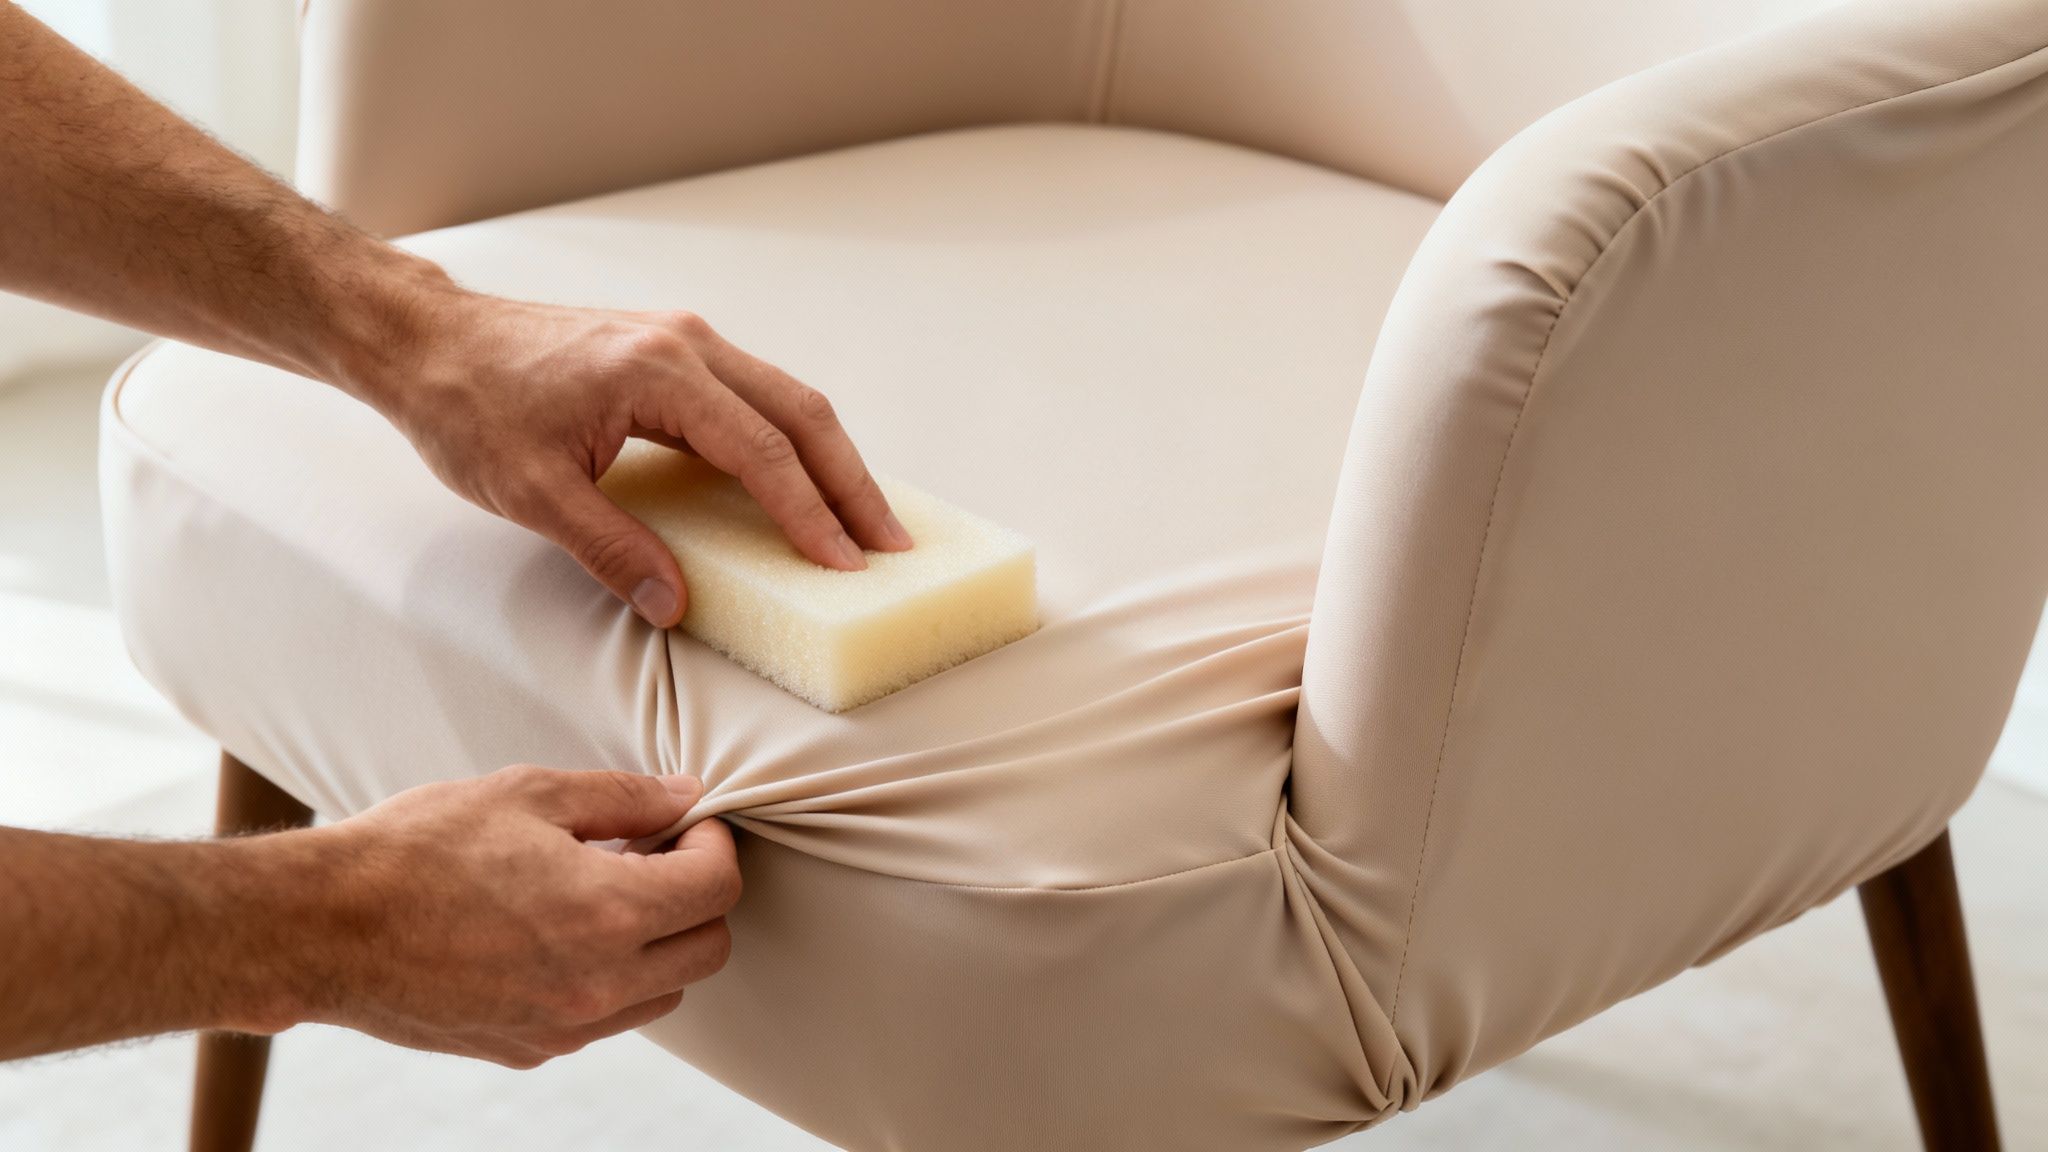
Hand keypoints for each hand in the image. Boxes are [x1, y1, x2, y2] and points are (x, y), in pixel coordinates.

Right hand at [285, 766, 738, 1067]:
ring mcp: (564, 1027)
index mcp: (608, 914)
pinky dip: (608, 977)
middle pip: (707, 949)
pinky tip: (560, 931)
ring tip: (603, 891)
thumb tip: (685, 798)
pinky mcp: (528, 1049)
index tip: (687, 823)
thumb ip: (623, 798)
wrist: (322, 928)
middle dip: (697, 896)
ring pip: (662, 992)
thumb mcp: (528, 794)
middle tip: (652, 854)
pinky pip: (605, 1019)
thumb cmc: (417, 850)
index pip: (718, 888)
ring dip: (657, 942)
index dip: (713, 844)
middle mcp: (598, 985)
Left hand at [353, 290, 912, 625]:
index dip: (809, 514)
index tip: (845, 565)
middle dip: (852, 484)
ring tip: (866, 522)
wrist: (428, 341)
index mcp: (657, 373)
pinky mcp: (673, 352)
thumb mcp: (531, 493)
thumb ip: (611, 548)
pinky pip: (756, 396)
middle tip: (890, 546)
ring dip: (832, 461)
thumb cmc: (468, 406)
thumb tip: (674, 603)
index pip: (762, 451)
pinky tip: (807, 483)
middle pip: (801, 414)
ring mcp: (683, 342)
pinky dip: (793, 442)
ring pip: (787, 399)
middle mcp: (685, 345)